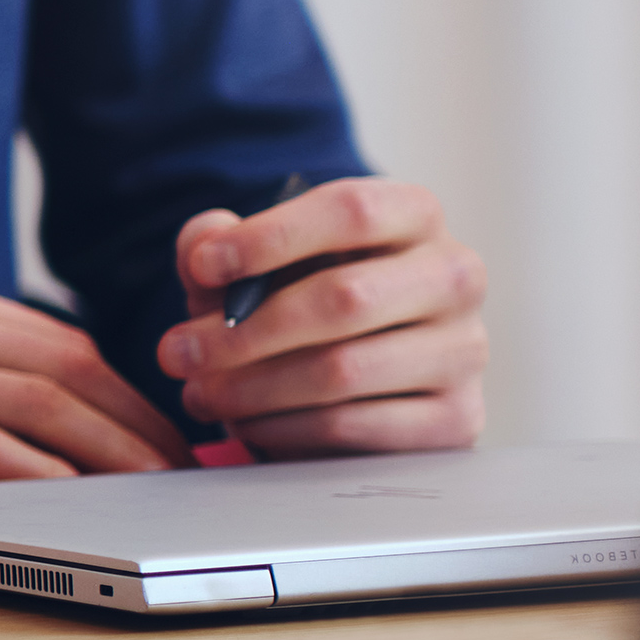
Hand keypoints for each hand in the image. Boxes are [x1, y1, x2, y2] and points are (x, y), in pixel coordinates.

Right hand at [0, 268, 187, 522]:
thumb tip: (93, 418)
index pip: (55, 335)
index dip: (129, 392)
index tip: (169, 440)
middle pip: (61, 364)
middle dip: (136, 426)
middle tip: (181, 476)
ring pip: (35, 404)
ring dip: (111, 458)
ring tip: (148, 500)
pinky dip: (49, 481)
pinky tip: (81, 510)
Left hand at [157, 177, 486, 456]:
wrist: (351, 379)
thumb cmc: (297, 302)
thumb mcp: (250, 265)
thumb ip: (216, 243)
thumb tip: (205, 243)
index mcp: (414, 217)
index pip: (352, 211)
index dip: (271, 237)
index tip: (204, 267)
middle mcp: (455, 277)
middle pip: (344, 297)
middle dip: (242, 331)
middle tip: (175, 353)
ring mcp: (464, 351)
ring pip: (344, 370)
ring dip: (252, 388)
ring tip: (198, 393)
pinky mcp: (457, 419)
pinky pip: (354, 427)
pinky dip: (283, 428)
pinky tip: (244, 423)